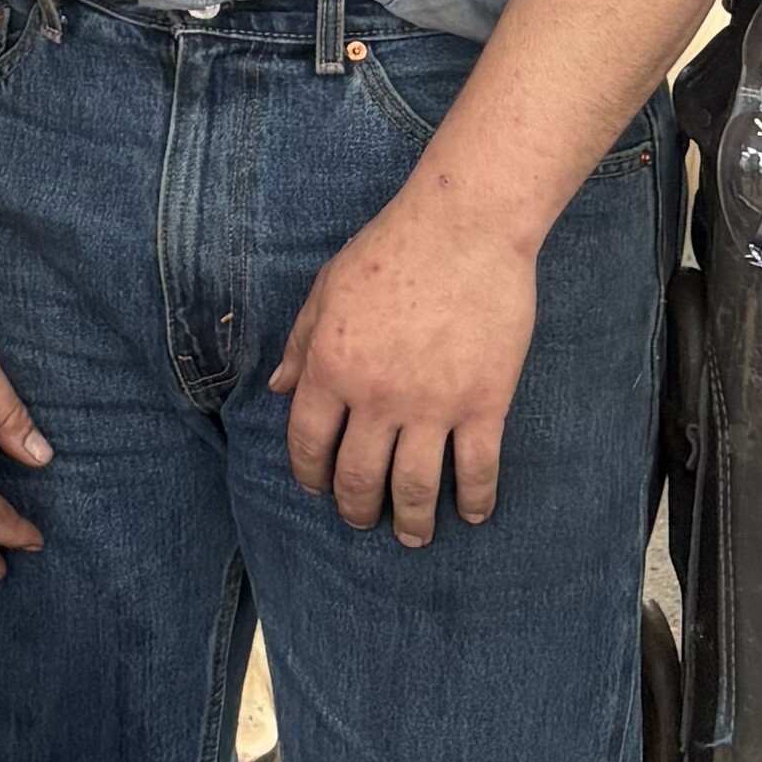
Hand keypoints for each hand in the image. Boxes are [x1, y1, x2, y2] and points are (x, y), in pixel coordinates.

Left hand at [271, 188, 537, 540]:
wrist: (465, 226)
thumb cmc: (391, 247)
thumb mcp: (327, 287)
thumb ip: (300, 341)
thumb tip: (277, 389)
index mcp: (330, 365)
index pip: (308, 443)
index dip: (309, 475)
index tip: (317, 489)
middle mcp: (375, 395)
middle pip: (359, 478)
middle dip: (357, 508)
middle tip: (363, 519)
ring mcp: (432, 405)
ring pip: (416, 488)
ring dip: (412, 521)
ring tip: (413, 535)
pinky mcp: (484, 404)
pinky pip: (477, 471)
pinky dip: (475, 501)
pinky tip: (472, 513)